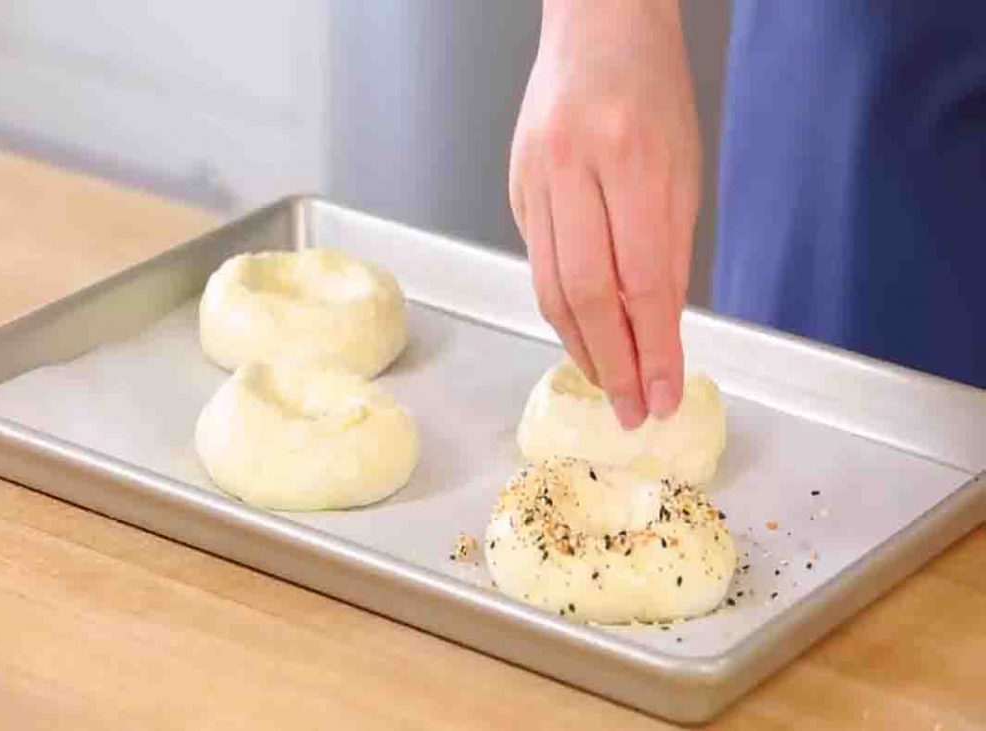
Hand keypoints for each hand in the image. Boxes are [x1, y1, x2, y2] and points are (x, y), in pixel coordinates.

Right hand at [509, 0, 700, 427]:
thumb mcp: (684, 169)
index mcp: (631, 158)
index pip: (641, 280)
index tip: (664, 396)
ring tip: (607, 382)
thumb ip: (669, 253)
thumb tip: (659, 333)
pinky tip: (582, 331)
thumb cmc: (653, 91)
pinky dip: (561, 307)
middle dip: (611, 364)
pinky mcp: (514, 190)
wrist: (595, 31)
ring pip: (549, 287)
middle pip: (584, 294)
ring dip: (579, 346)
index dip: (652, 349)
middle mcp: (572, 168)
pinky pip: (537, 262)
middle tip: (631, 409)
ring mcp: (533, 179)